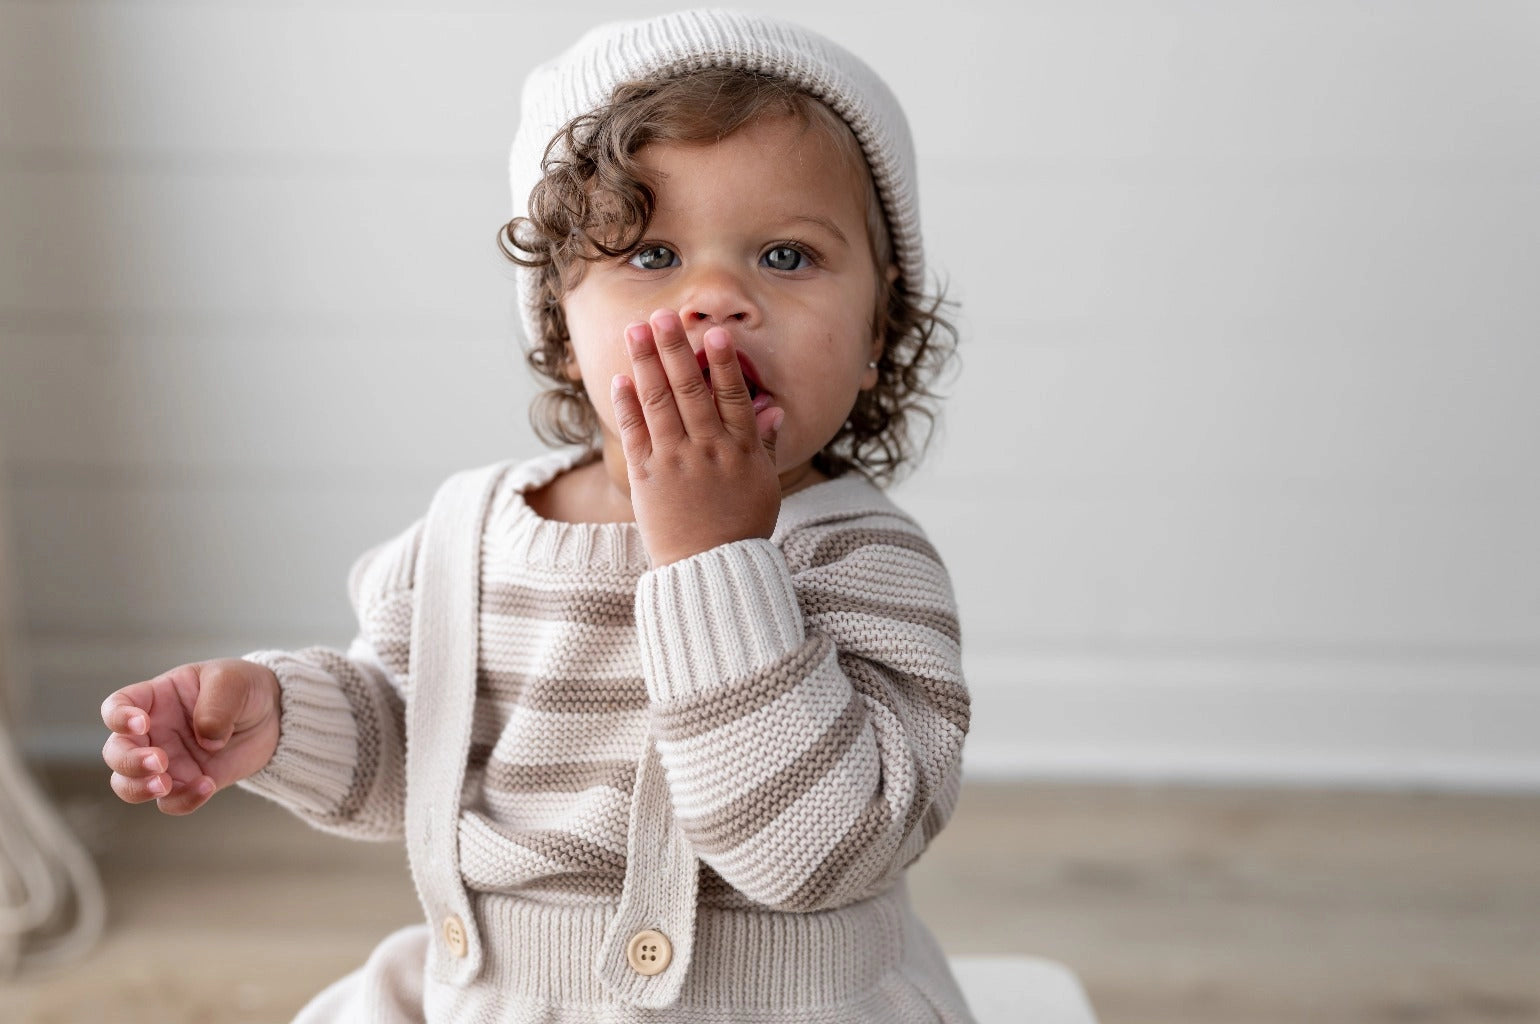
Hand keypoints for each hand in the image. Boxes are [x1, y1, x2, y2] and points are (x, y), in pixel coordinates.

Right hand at [100, 658, 280, 814]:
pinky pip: (172, 802)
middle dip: (129, 761)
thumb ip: (216, 706)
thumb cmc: (243, 688)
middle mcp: (153, 732)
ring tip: (165, 784)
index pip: (117, 706)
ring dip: (139, 788)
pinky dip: (183, 800)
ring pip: (130, 784)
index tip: (141, 722)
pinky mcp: (188, 783)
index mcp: (156, 698)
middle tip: (159, 761)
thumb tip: (207, 742)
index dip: (119, 717)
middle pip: (116, 752)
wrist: (272, 714)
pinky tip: (207, 786)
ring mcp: (168, 761)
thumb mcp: (233, 682)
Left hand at [611, 308, 783, 566]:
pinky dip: (627, 405)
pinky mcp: (646, 477)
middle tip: (663, 316)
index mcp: (740, 451)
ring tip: (636, 330)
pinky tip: (620, 378)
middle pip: (690, 390)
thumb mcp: (764, 485)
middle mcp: (707, 451)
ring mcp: (675, 462)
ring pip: (659, 403)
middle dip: (675, 349)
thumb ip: (766, 445)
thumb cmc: (741, 527)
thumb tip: (775, 409)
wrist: (710, 569)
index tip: (715, 333)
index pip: (732, 397)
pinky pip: (635, 434)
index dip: (723, 363)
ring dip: (646, 363)